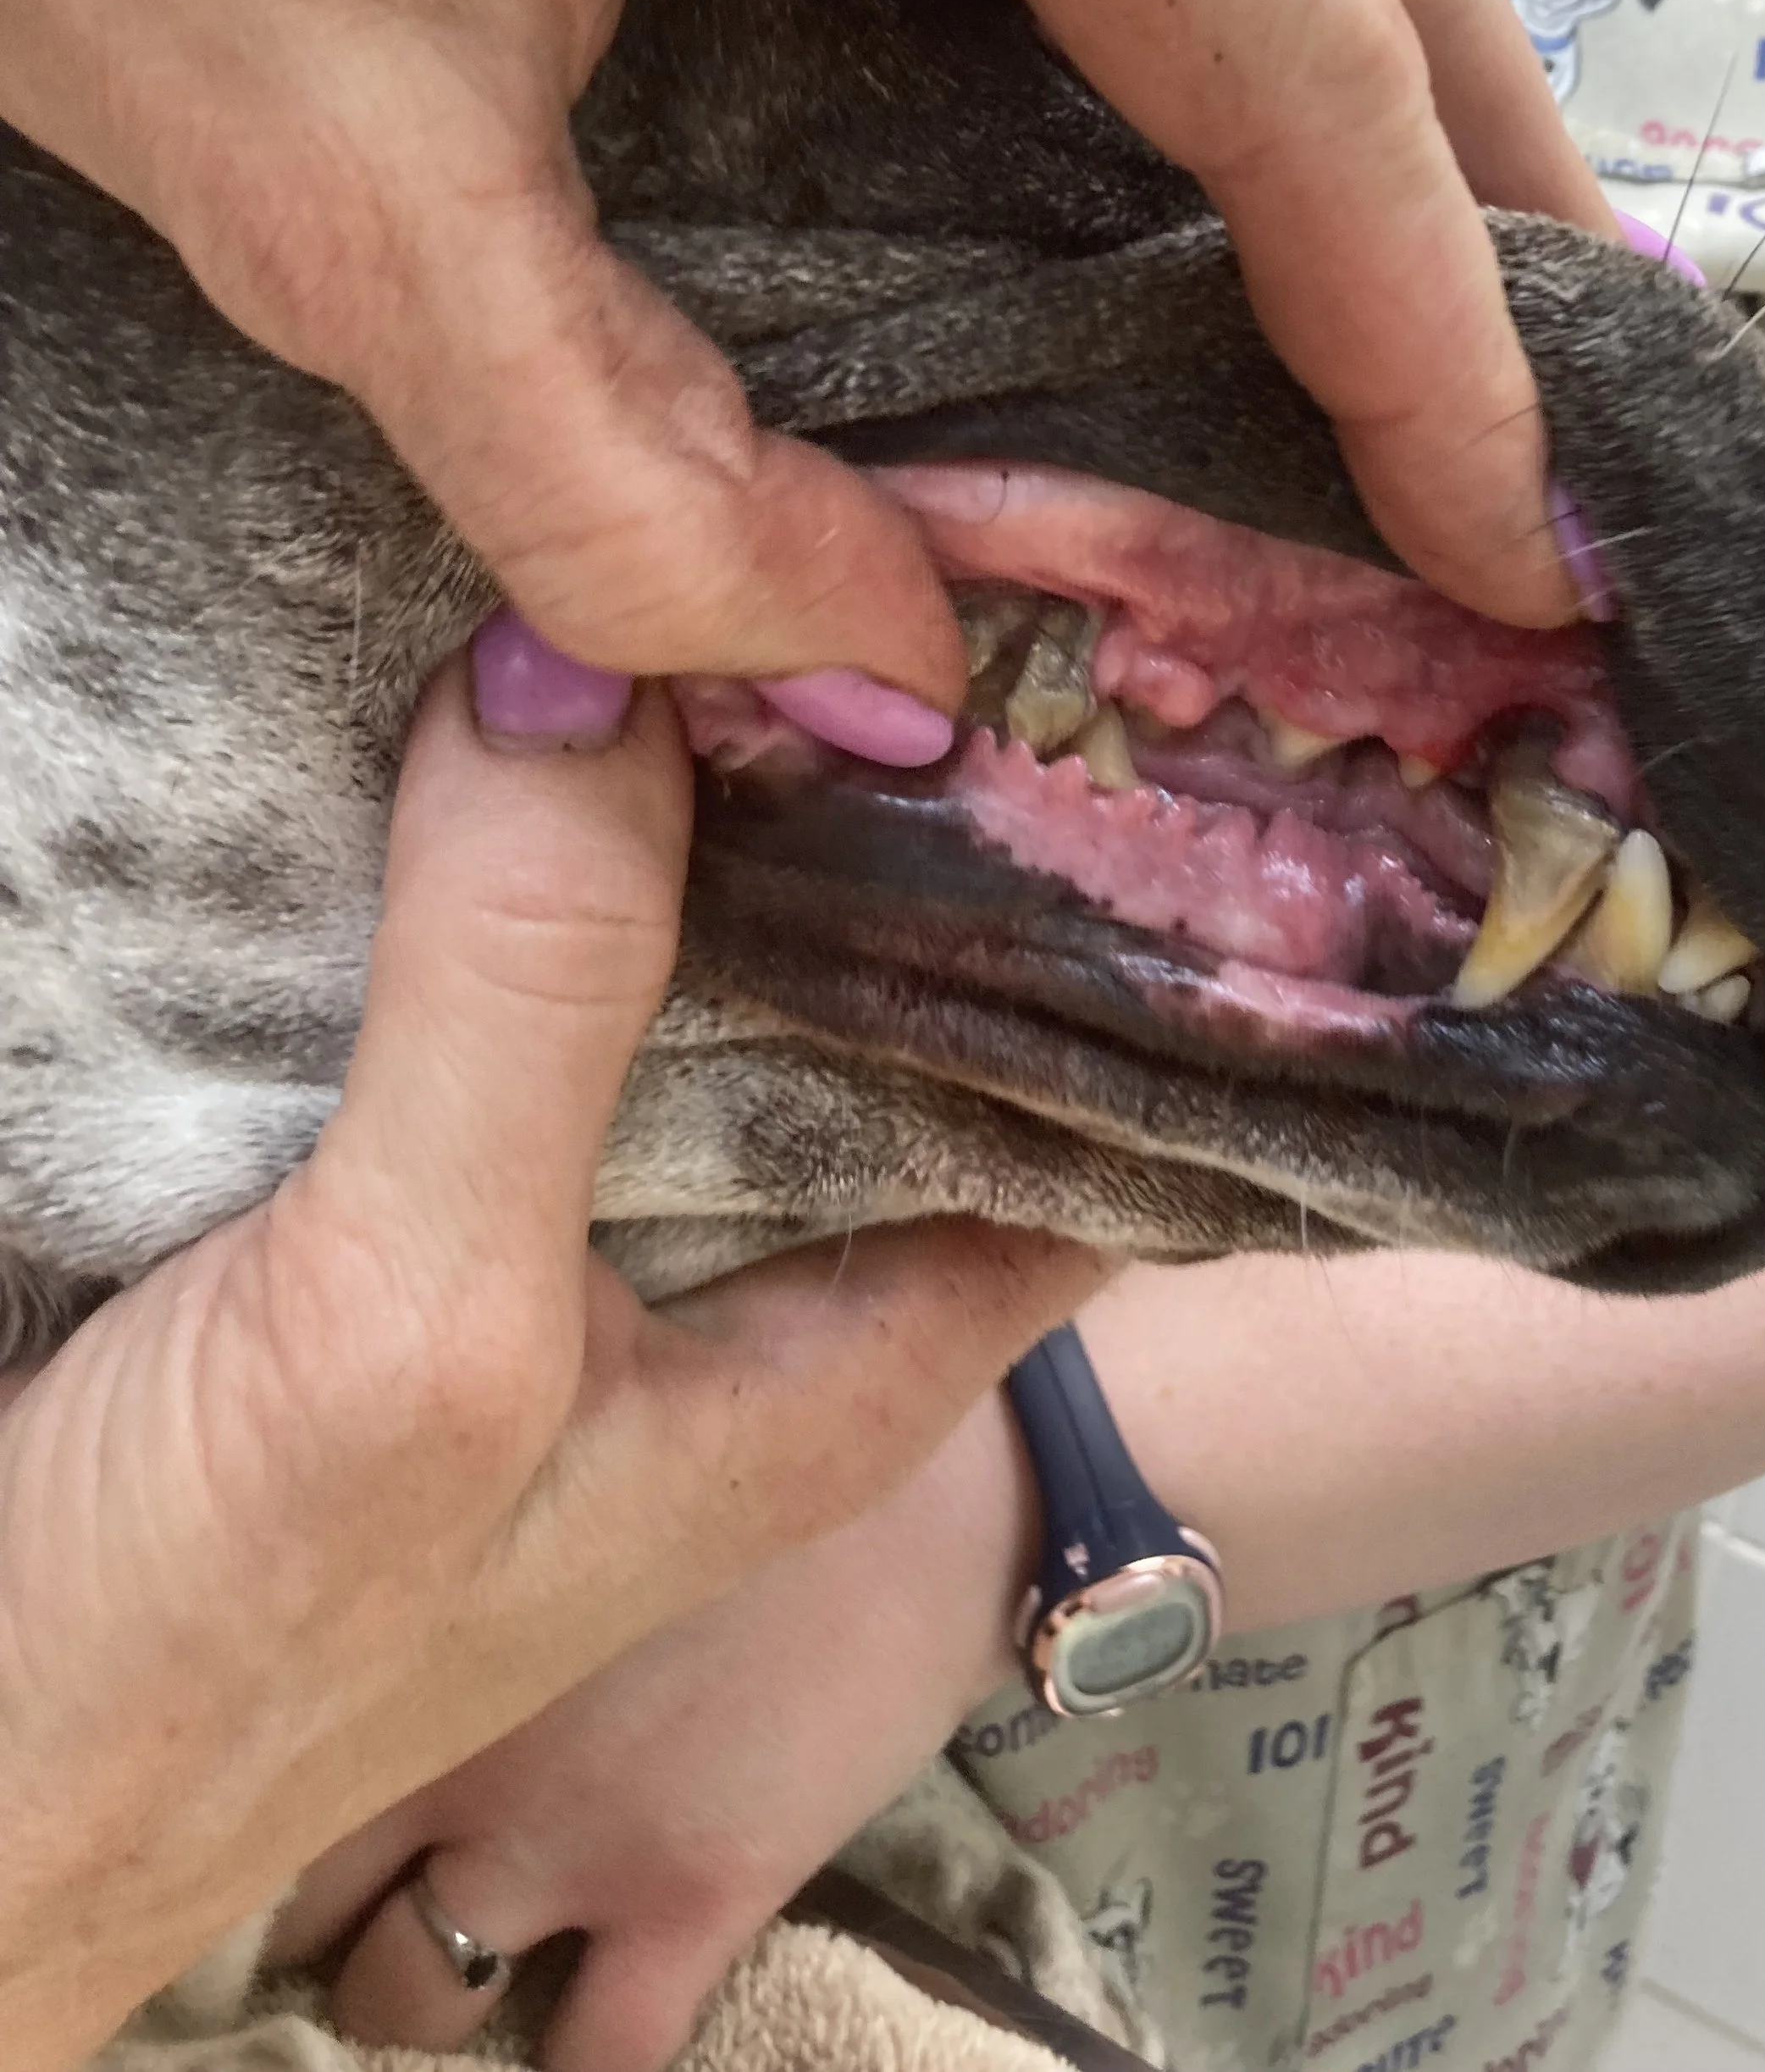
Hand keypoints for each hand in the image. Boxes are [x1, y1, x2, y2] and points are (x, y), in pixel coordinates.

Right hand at [0, 666, 1100, 2071]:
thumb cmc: (213, 1650)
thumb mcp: (417, 1326)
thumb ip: (531, 1002)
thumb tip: (605, 669)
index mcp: (854, 1342)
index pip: (1080, 1095)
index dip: (1114, 902)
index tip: (1097, 683)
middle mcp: (753, 1261)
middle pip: (881, 983)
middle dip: (878, 789)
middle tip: (887, 553)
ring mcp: (577, 1204)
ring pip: (685, 946)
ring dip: (679, 789)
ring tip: (719, 563)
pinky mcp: (415, 1166)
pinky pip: (503, 956)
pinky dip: (505, 837)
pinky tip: (508, 684)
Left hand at [273, 1393, 1031, 2071]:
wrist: (947, 1476)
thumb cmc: (780, 1385)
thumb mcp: (591, 1382)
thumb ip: (479, 1464)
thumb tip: (395, 1428)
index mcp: (424, 1598)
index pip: (260, 1723)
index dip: (258, 1745)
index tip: (285, 1731)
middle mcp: (462, 1739)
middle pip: (302, 1890)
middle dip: (324, 1881)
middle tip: (370, 1837)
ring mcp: (575, 1843)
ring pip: (411, 1996)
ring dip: (420, 1970)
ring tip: (460, 1918)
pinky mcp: (696, 1904)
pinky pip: (598, 2060)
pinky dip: (579, 2047)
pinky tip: (588, 1990)